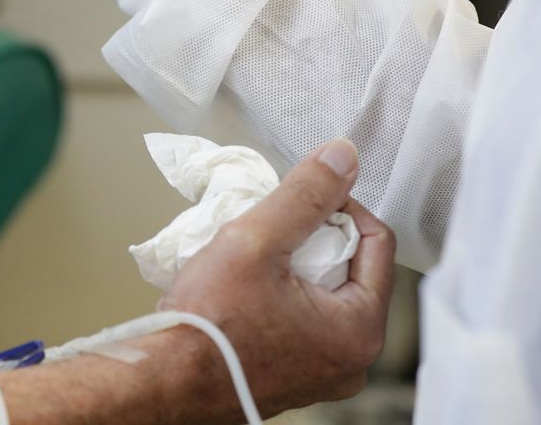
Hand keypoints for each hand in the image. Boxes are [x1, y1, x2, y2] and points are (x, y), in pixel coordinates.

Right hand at [160, 139, 396, 421]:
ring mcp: (320, 373)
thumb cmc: (208, 327)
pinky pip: (301, 321)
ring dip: (294, 266)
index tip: (301, 197)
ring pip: (324, 295)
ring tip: (254, 257)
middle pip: (351, 270)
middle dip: (314, 239)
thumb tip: (341, 158)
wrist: (163, 382)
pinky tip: (245, 288)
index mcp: (358, 331)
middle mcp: (350, 361)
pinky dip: (280, 296)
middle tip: (272, 229)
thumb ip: (305, 195)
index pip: (376, 242)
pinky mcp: (291, 377)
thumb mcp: (257, 241)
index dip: (339, 206)